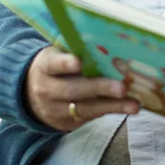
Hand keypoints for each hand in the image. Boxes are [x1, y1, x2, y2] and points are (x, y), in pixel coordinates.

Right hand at [24, 47, 139, 130]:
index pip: (53, 64)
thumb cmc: (56, 67)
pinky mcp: (65, 123)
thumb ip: (76, 50)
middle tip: (121, 88)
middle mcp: (47, 90)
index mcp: (45, 66)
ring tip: (134, 105)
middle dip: (98, 89)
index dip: (65, 64)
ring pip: (84, 109)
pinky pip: (88, 118)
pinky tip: (127, 107)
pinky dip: (109, 112)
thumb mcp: (58, 55)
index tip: (79, 62)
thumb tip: (108, 42)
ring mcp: (54, 109)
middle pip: (71, 90)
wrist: (31, 94)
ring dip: (112, 107)